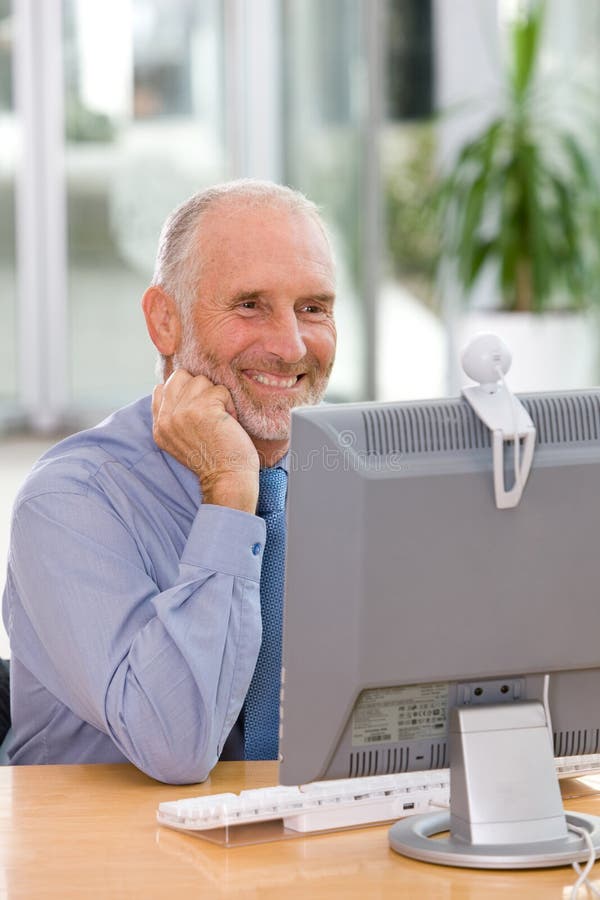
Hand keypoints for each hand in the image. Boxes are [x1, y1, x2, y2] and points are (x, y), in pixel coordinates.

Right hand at [151, 370, 258, 512]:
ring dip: (217, 397)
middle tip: (211, 411)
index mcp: (159, 426)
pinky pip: (220, 390)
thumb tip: (174, 387)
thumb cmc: (212, 459)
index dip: (184, 390)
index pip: (162, 387)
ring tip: (220, 418)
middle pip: (181, 377)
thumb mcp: (179, 440)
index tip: (198, 408)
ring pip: (202, 381)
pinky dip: (230, 404)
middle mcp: (167, 418)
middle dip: (200, 389)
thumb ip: (172, 416)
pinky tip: (229, 422)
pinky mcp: (203, 409)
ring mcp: (183, 412)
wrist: (226, 478)